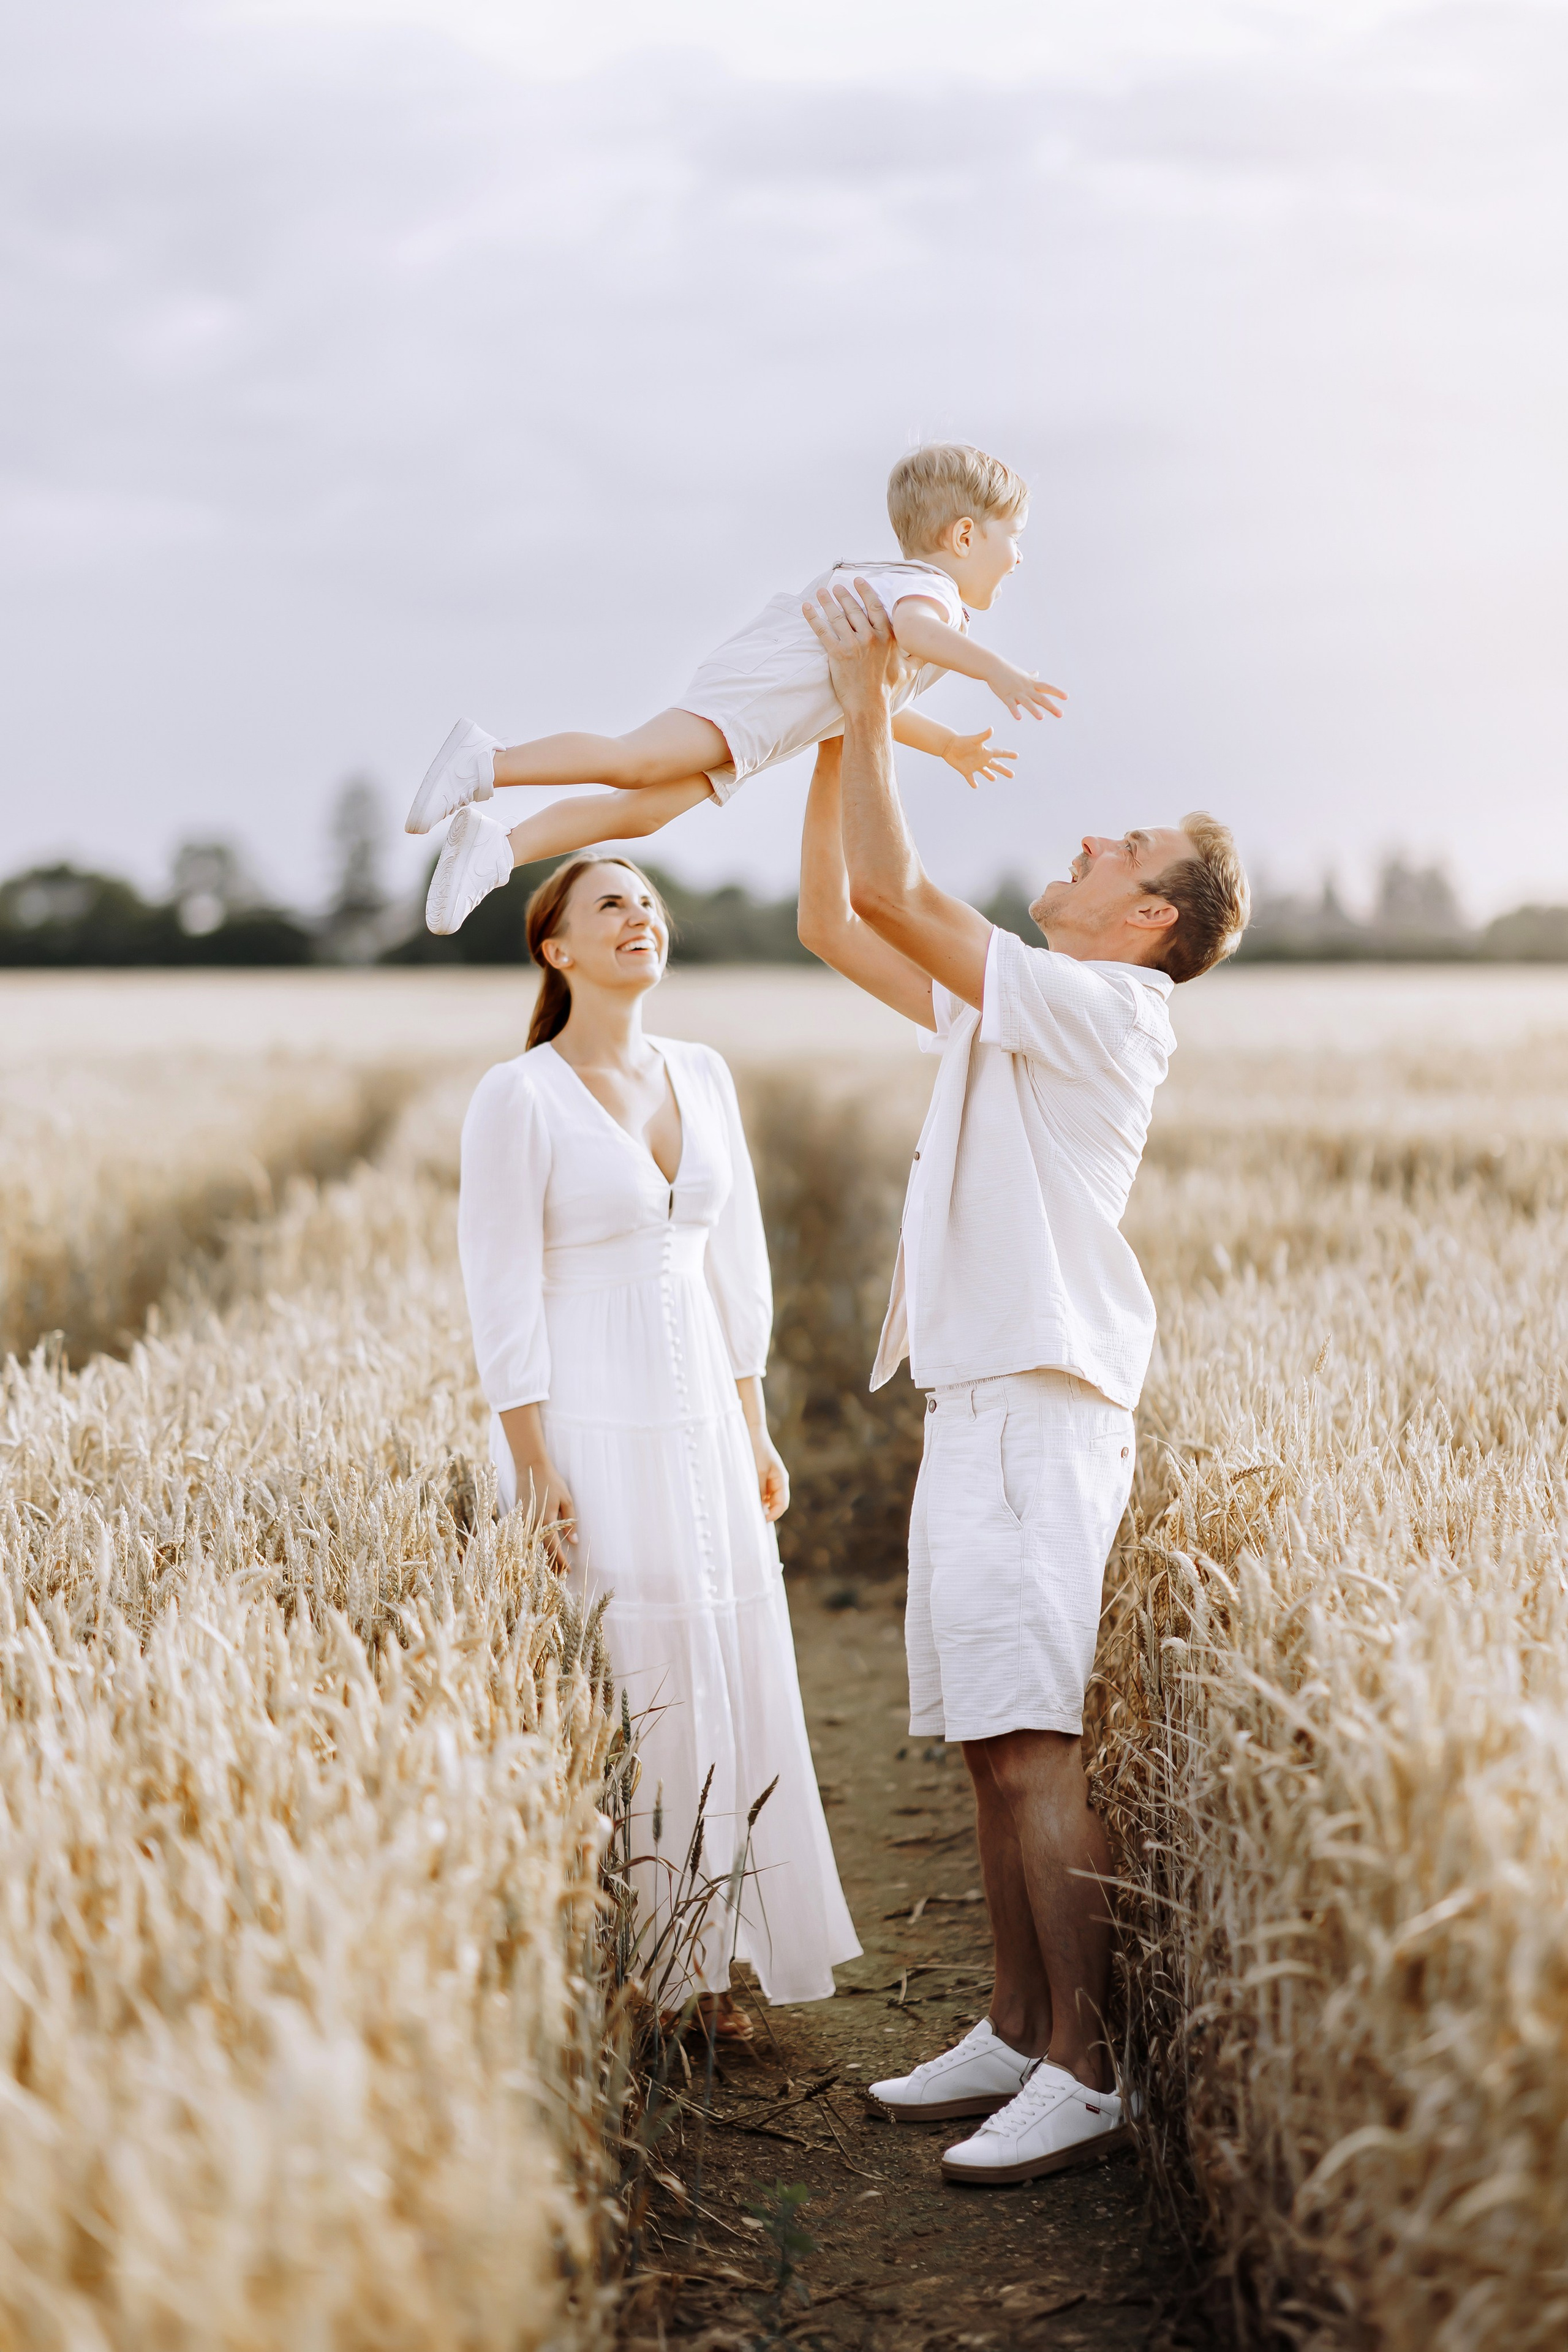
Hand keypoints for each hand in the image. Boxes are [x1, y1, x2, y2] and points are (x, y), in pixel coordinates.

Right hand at [516, 1457, 576, 1572]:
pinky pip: (523, 1539)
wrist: (530, 1467)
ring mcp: (523, 1522)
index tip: (569, 1570)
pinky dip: (530, 1549)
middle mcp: (532, 1524)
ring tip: (549, 1570)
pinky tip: (536, 1555)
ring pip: (530, 1548)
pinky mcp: (517, 1518)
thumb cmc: (552, 1482)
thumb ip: (569, 1522)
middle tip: (560, 1575)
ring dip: (539, 1560)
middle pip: (540, 1552)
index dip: (561, 1561)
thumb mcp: (566, 1500)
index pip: (554, 1547)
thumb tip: (573, 1542)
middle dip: (550, 1565)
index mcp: (546, 1520)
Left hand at [752, 1427, 789, 1522]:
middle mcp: (777, 1481)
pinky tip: (745, 1496)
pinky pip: (761, 1492)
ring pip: (767, 1499)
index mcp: (781, 1480)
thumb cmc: (756, 1450)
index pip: (782, 1505)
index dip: (772, 1515)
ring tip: (746, 1505)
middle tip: (751, 1516)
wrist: (751, 1431)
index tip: (759, 1519)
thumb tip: (760, 1509)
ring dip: (759, 1504)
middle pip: (775, 1504)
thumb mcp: (757, 1472)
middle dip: (765, 1511)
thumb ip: (759, 1491)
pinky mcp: (761, 1476)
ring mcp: (769, 1479)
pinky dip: (755, 1496)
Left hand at [801, 578, 907, 713]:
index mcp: (887, 636)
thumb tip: (931, 650)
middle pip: (854, 609)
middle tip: (837, 586)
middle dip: (844, 595)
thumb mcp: (909, 670)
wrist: (869, 704)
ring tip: (821, 592)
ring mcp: (853, 644)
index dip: (865, 591)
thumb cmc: (888, 689)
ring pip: (837, 616)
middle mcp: (870, 636)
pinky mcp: (837, 653)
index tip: (858, 581)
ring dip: (828, 601)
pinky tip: (807, 607)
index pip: (875, 606)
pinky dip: (813, 617)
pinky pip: (822, 631)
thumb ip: (918, 656)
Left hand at [942, 728, 1017, 788]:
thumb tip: (991, 729)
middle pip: (995, 765)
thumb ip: (984, 735)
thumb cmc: (962, 741)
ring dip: (990, 775)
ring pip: (985, 771)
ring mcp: (974, 765)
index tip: (1017, 756)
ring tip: (994, 779)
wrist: (949, 745)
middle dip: (1004, 770)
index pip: (1000, 753)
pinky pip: (970, 778)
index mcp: (985, 752)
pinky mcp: (966, 770)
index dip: (1008, 754)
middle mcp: (981, 759)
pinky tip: (976, 786)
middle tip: (1013, 775)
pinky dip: (973, 782)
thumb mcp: (975, 739)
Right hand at [986, 657, 1065, 723]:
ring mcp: (1016, 692)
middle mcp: (1026, 689)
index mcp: (1031, 684)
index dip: (1057, 692)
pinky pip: (1011, 705)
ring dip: (1034, 710)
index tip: (1066, 697)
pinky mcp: (1005, 696)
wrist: (993, 667)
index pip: (1047, 688)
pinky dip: (1015, 711)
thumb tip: (1037, 673)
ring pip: (1027, 702)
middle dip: (1051, 707)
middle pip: (1041, 698)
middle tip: (1061, 714)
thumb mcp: (1022, 674)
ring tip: (1041, 718)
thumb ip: (1030, 676)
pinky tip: (1018, 718)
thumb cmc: (1008, 671)